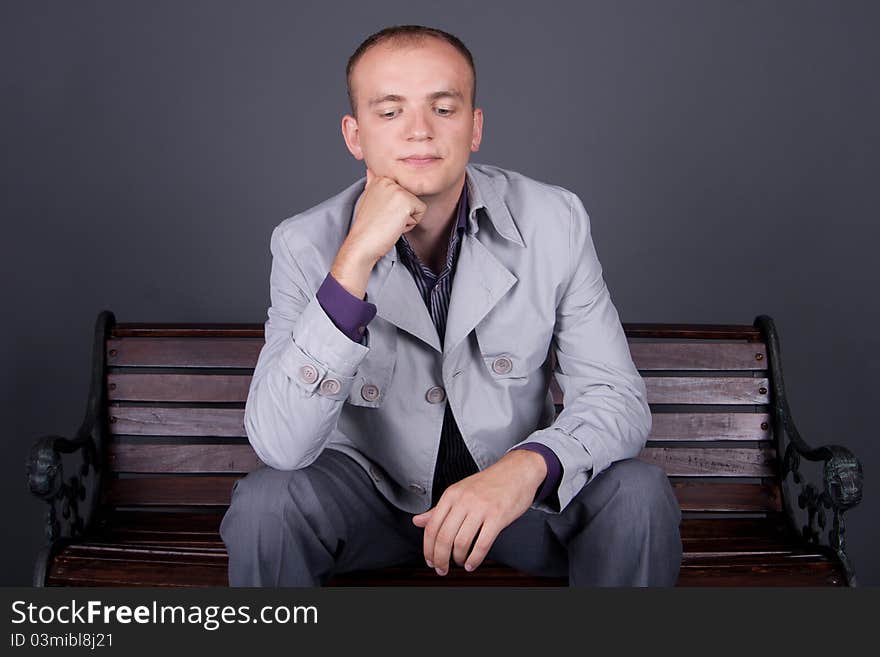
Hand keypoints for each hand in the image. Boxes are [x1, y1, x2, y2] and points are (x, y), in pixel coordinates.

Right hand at [341, 167, 427, 263]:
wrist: (362, 243)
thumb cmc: (366, 227)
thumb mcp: (367, 199)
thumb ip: (372, 183)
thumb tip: (371, 171)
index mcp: (379, 178)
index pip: (403, 191)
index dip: (394, 207)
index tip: (380, 213)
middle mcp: (388, 180)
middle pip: (411, 197)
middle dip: (402, 212)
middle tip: (385, 219)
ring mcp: (397, 189)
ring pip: (416, 204)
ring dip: (406, 218)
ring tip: (389, 222)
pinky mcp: (406, 201)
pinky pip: (421, 212)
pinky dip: (410, 224)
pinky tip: (395, 225)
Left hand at [411, 449, 546, 575]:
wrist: (517, 470)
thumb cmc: (490, 482)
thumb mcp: (460, 491)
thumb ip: (439, 508)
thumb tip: (417, 521)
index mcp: (451, 494)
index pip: (432, 526)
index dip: (428, 548)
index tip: (430, 560)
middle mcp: (463, 500)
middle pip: (444, 537)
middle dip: (440, 558)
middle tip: (442, 568)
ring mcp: (481, 508)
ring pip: (461, 542)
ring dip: (458, 559)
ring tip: (460, 562)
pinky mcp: (498, 516)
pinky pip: (482, 543)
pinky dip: (475, 558)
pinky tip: (472, 563)